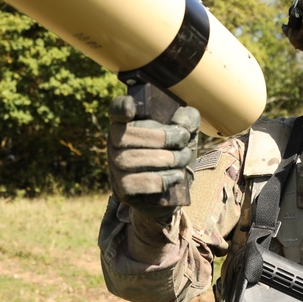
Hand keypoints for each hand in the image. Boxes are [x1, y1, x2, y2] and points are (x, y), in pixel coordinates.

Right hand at [107, 95, 199, 214]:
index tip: (132, 109)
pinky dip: (160, 179)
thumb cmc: (175, 156)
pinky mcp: (121, 188)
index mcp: (130, 124)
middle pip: (125, 135)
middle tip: (182, 140)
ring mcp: (115, 167)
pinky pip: (134, 182)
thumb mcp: (185, 136)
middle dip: (160, 137)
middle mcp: (116, 144)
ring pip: (130, 159)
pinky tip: (176, 176)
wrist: (173, 193)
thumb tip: (183, 117)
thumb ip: (187, 120)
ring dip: (165, 158)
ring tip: (182, 159)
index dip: (120, 107)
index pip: (116, 110)